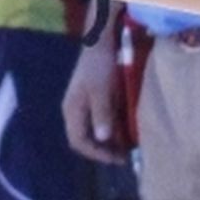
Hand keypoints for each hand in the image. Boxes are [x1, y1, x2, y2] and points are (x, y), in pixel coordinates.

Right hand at [62, 34, 127, 164]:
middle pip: (85, 139)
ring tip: (127, 146)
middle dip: (104, 150)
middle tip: (124, 156)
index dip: (96, 153)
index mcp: (72, 110)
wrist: (100, 41)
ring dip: (109, 140)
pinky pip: (101, 120)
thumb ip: (101, 114)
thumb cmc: (99, 66)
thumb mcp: (101, 91)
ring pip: (94, 130)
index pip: (79, 141)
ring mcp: (84, 104)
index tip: (116, 158)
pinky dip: (112, 128)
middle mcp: (75, 110)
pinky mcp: (94, 98)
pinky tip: (126, 129)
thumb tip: (103, 138)